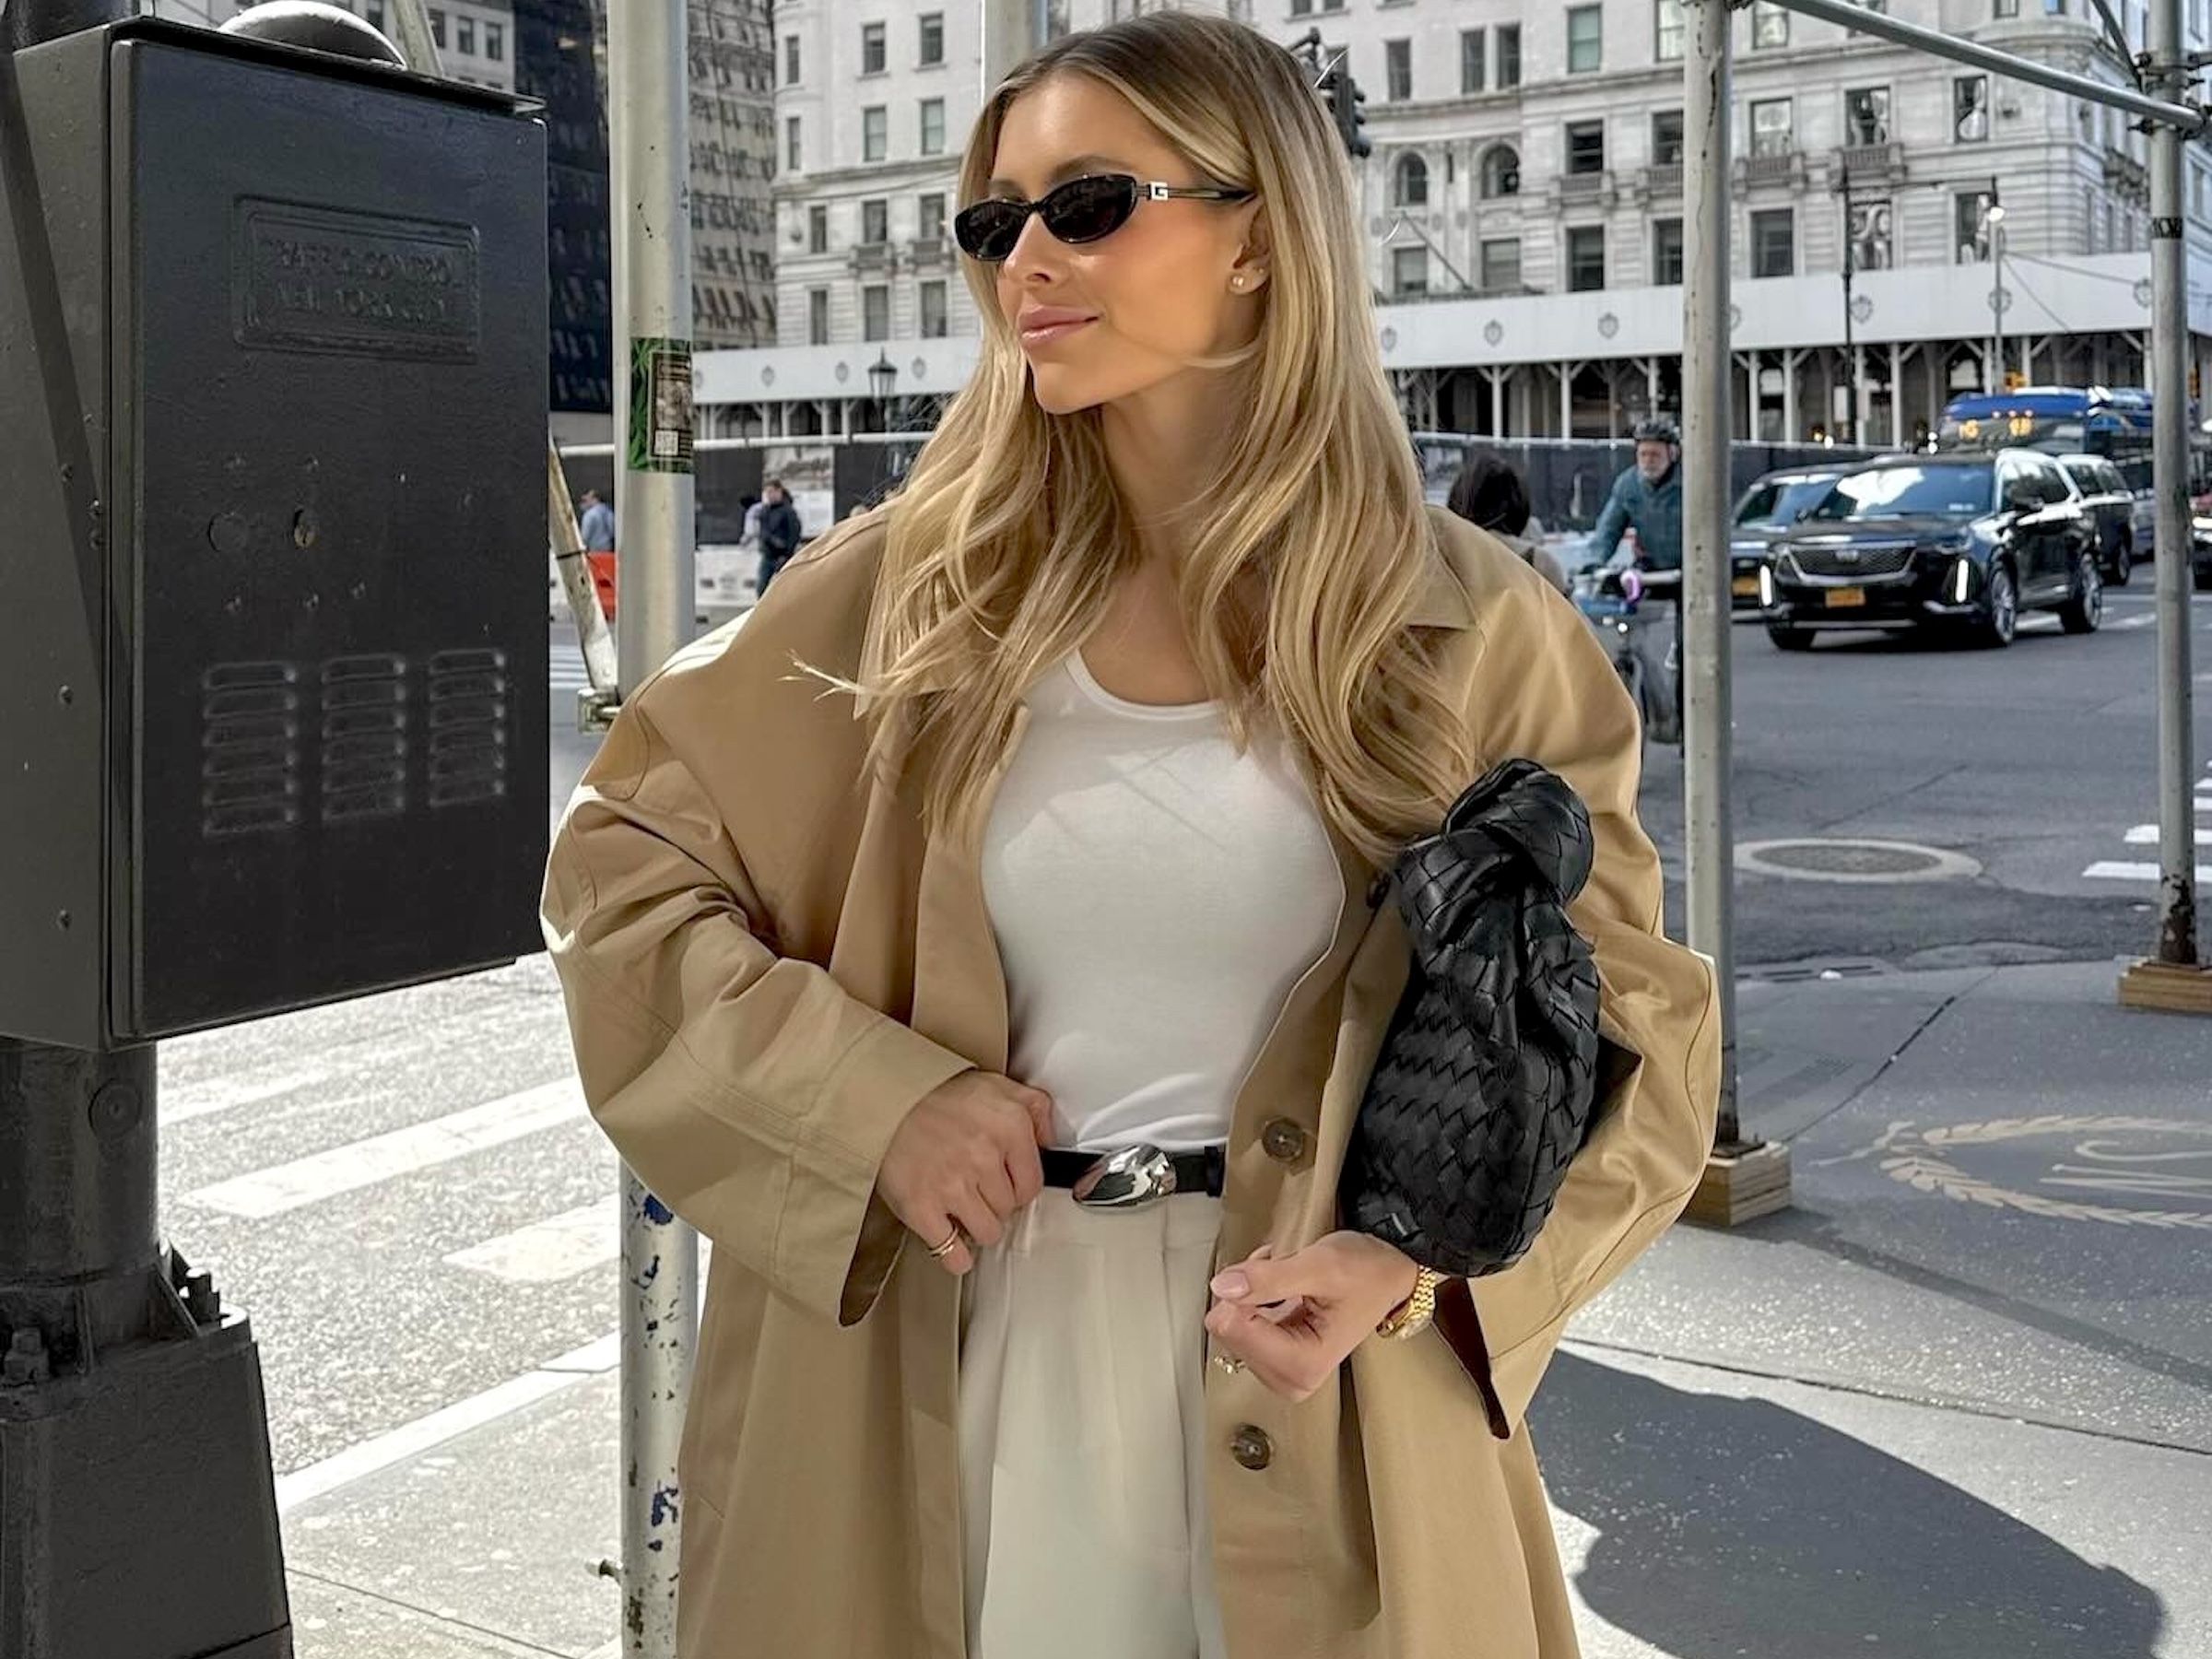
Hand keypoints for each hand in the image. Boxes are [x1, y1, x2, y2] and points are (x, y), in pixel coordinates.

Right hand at [877, 1070, 1052, 1274]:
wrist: (880, 1100)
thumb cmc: (934, 1093)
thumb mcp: (995, 1084)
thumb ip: (1034, 1108)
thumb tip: (1049, 1140)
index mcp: (1009, 1127)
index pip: (1032, 1185)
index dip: (1017, 1187)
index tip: (1003, 1184)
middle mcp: (985, 1157)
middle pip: (1009, 1210)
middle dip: (994, 1203)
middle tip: (974, 1189)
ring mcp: (953, 1186)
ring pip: (988, 1232)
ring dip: (976, 1225)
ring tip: (961, 1209)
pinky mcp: (922, 1208)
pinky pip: (953, 1253)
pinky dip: (955, 1255)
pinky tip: (951, 1240)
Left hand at [1204, 1232, 1420, 1401]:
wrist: (1389, 1275)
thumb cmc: (1367, 1273)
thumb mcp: (1320, 1266)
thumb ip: (1269, 1279)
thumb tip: (1223, 1287)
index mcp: (1303, 1365)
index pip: (1233, 1327)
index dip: (1246, 1288)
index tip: (1275, 1272)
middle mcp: (1292, 1378)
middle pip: (1228, 1329)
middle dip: (1249, 1291)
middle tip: (1285, 1274)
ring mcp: (1283, 1372)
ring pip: (1230, 1325)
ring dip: (1252, 1292)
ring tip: (1289, 1281)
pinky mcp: (1277, 1361)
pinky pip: (1240, 1327)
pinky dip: (1254, 1300)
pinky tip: (1282, 1291)